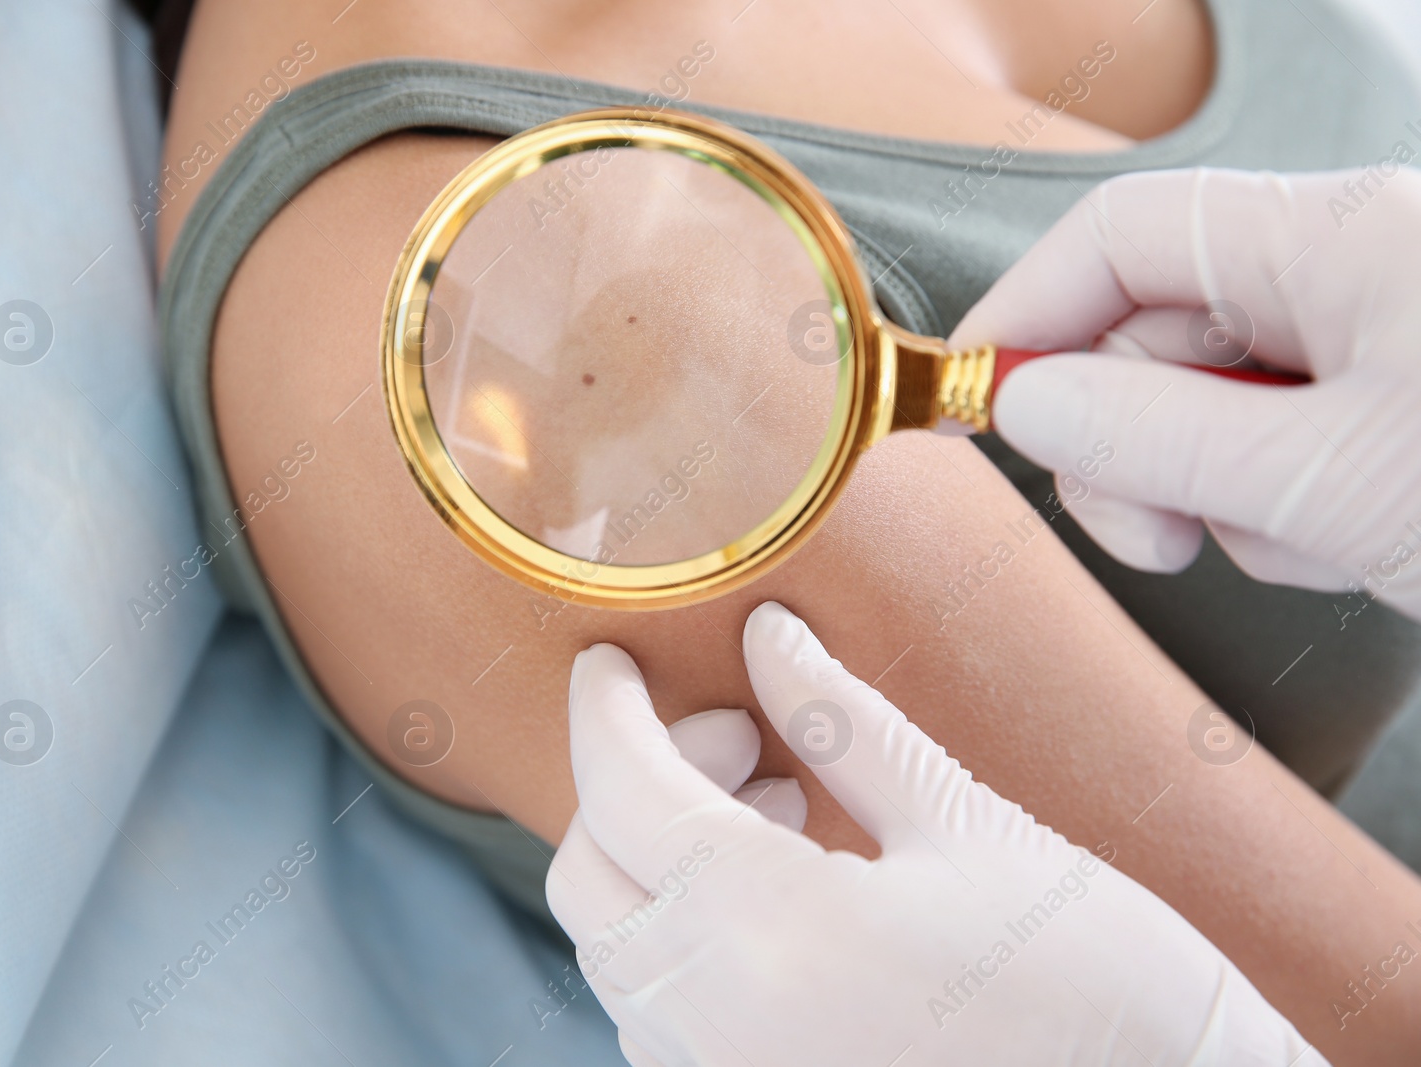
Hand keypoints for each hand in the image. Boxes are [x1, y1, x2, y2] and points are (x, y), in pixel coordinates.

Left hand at [548, 601, 1322, 1066]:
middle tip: (745, 737)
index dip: (605, 709)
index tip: (613, 663)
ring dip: (662, 859)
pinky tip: (776, 896)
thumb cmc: (1101, 991)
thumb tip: (769, 640)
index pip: (622, 792)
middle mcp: (715, 1026)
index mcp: (768, 933)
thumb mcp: (968, 829)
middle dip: (639, 782)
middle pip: (591, 874)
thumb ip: (842, 726)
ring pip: (617, 948)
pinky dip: (683, 934)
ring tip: (779, 807)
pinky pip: (659, 1013)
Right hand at [951, 167, 1420, 620]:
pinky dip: (1284, 512)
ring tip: (1307, 543)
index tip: (968, 400)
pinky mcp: (1388, 415)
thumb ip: (1159, 439)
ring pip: (1208, 410)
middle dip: (1130, 448)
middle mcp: (1345, 274)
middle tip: (1154, 536)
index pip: (1120, 235)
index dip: (1027, 314)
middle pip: (1151, 334)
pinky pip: (1277, 451)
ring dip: (1217, 496)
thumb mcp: (1329, 478)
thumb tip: (1023, 406)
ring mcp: (1372, 346)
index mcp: (1331, 237)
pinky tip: (1351, 546)